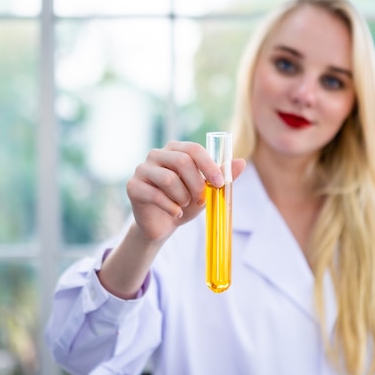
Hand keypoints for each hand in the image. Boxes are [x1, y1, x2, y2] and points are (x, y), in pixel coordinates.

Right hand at [126, 140, 245, 242]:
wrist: (163, 225)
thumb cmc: (185, 202)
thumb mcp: (207, 190)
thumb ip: (222, 176)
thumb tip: (241, 162)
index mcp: (175, 150)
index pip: (193, 149)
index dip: (209, 165)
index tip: (220, 183)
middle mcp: (156, 155)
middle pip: (182, 161)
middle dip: (197, 183)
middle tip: (201, 199)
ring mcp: (142, 169)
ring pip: (168, 179)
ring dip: (183, 197)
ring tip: (184, 205)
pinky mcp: (133, 187)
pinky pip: (155, 195)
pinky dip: (171, 208)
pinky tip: (175, 214)